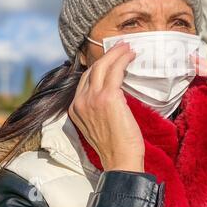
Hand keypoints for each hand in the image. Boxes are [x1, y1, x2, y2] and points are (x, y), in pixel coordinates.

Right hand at [69, 41, 144, 172]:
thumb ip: (98, 107)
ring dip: (116, 53)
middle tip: (122, 47)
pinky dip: (123, 60)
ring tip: (128, 48)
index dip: (99, 65)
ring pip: (102, 66)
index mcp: (75, 108)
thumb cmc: (115, 144)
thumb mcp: (99, 123)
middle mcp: (80, 101)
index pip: (85, 79)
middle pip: (92, 69)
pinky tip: (131, 56)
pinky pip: (115, 71)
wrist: (120, 160)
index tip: (112, 58)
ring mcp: (92, 99)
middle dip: (108, 55)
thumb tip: (113, 90)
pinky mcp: (108, 97)